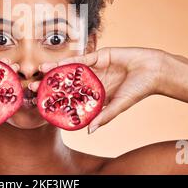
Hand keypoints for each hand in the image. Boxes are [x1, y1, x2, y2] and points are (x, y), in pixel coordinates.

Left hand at [30, 47, 164, 132]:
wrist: (154, 70)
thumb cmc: (139, 90)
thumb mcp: (119, 105)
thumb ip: (105, 116)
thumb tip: (89, 131)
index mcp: (96, 94)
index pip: (73, 97)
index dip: (59, 100)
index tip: (43, 104)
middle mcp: (92, 80)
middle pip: (68, 83)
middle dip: (52, 84)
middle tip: (34, 86)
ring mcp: (95, 68)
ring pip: (72, 69)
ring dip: (56, 70)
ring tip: (40, 71)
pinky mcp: (99, 55)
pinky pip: (82, 58)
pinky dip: (70, 61)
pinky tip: (57, 63)